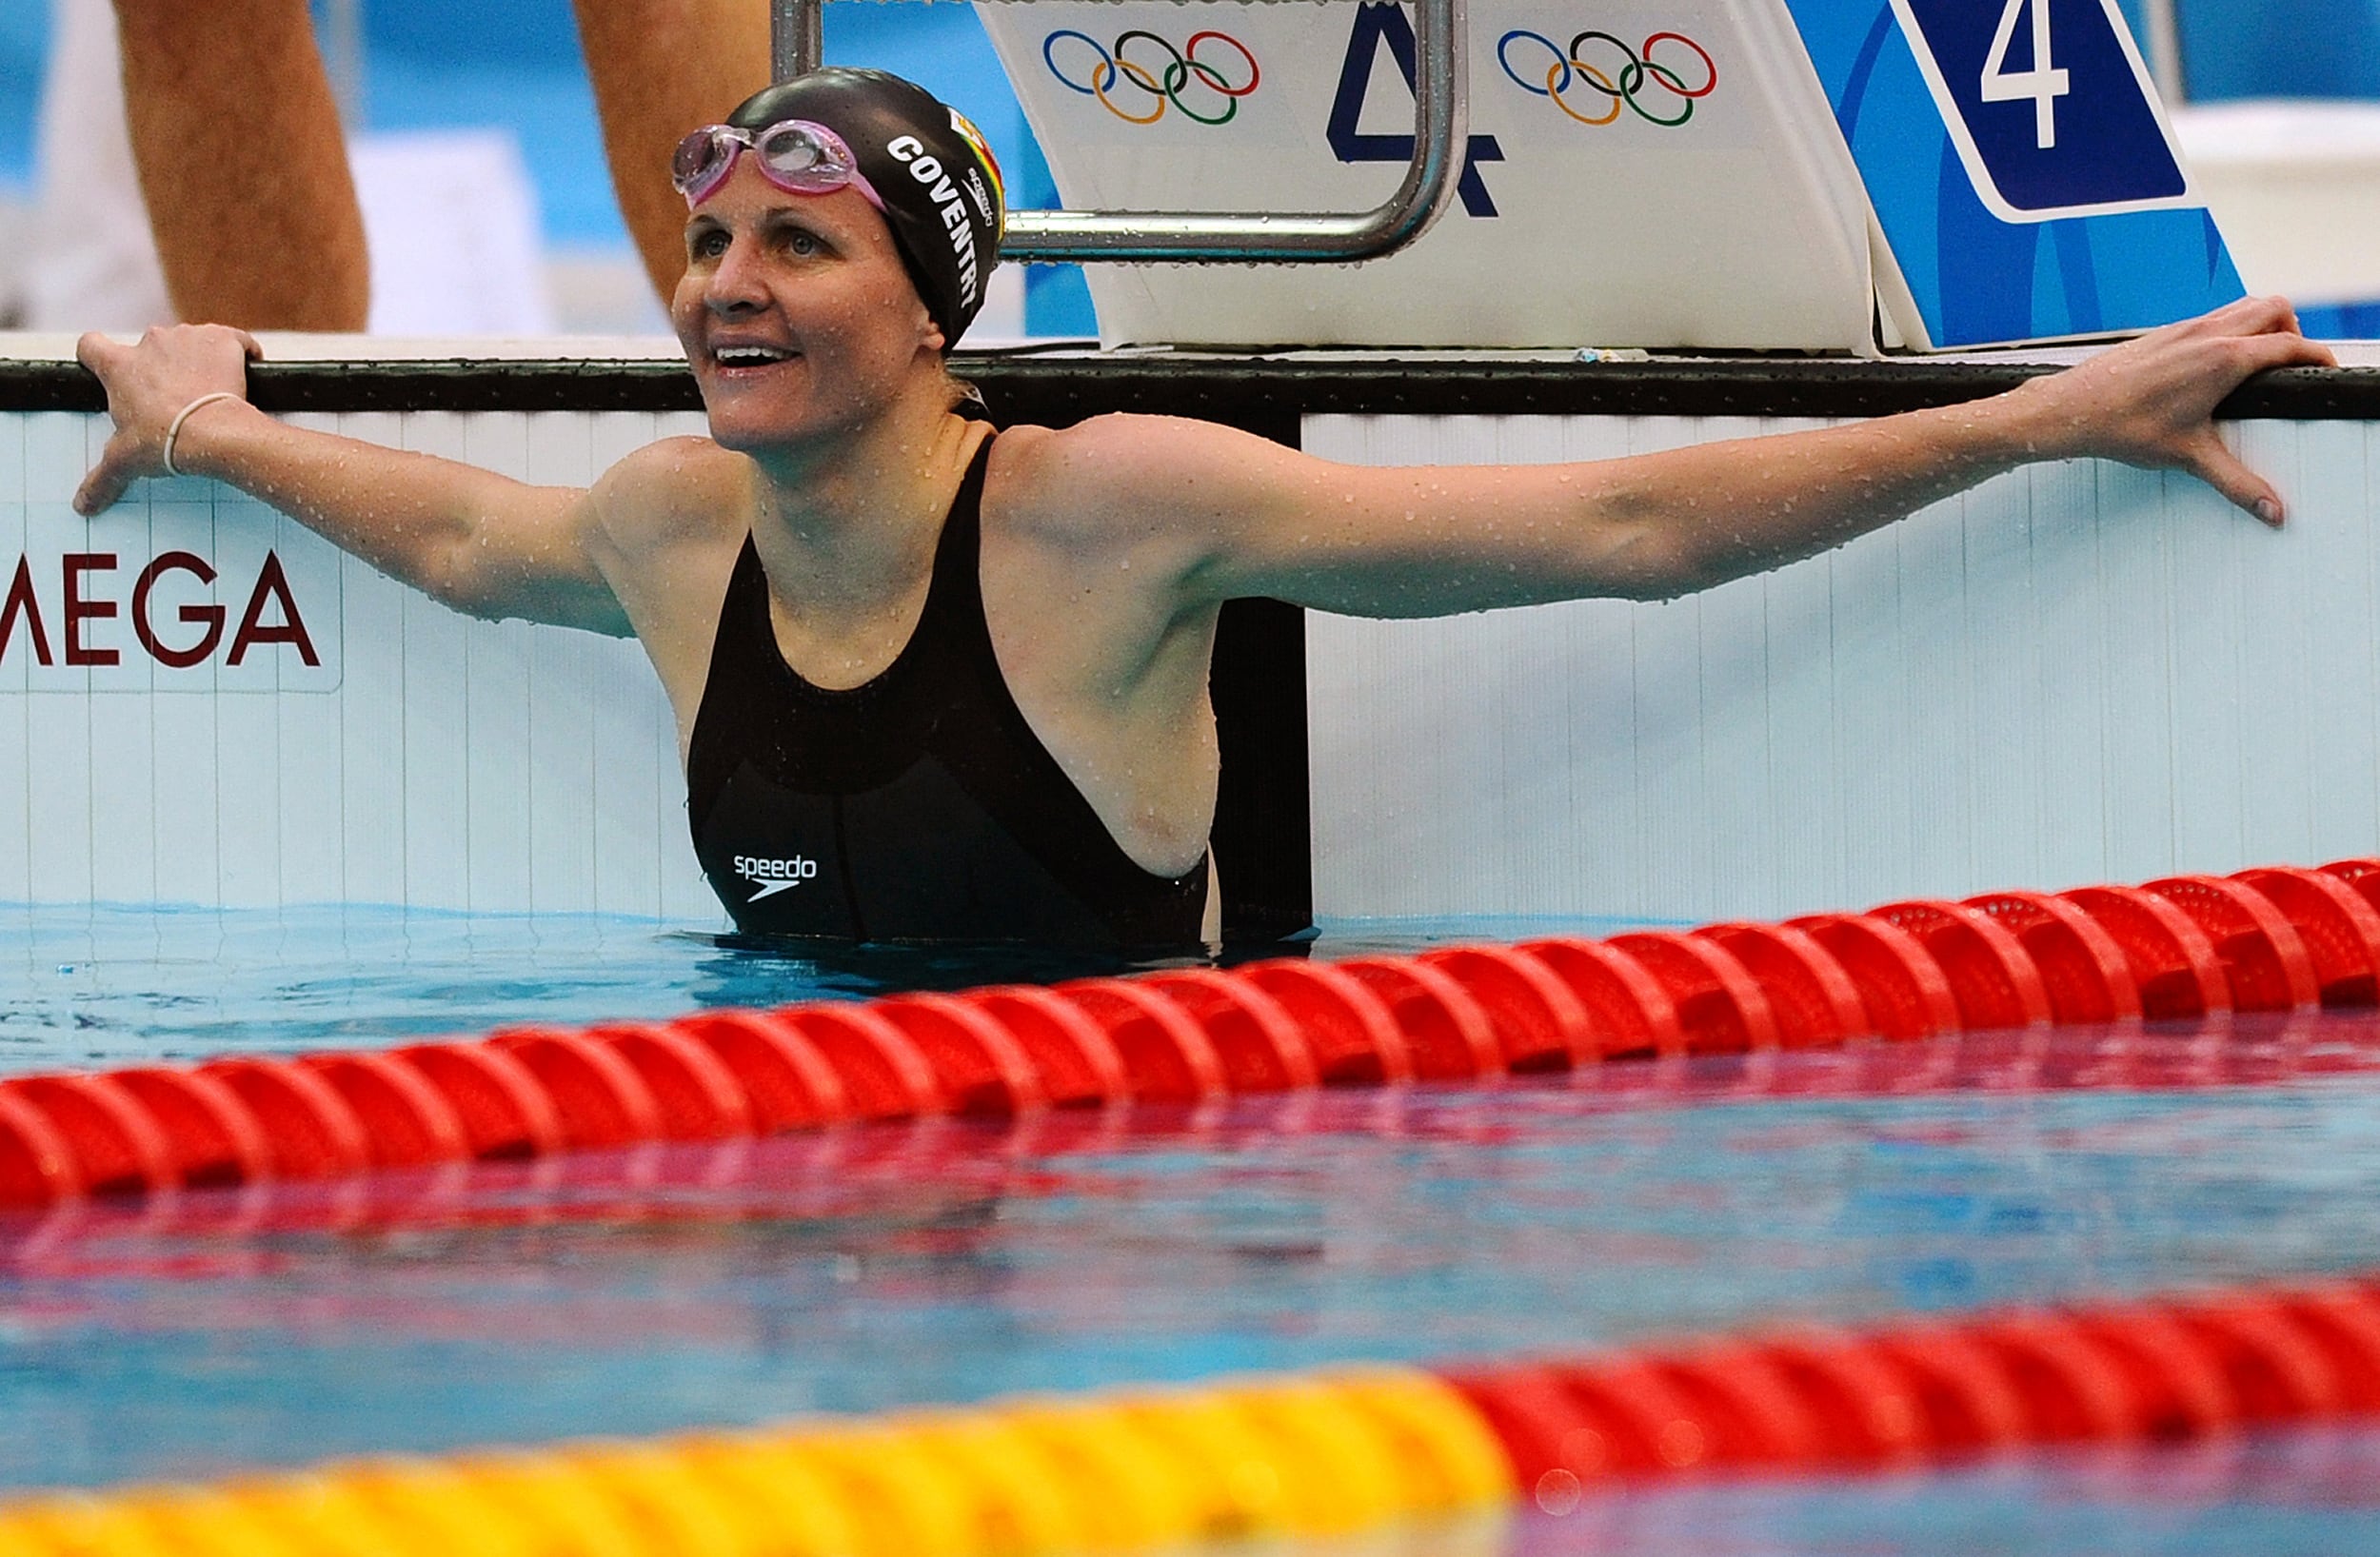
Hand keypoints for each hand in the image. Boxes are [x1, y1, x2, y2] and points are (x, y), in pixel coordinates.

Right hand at [74, 324, 262, 515]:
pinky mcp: (222, 339)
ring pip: (190, 343)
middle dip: (161, 370)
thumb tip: (82, 506)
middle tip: (176, 402)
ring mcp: (187, 337)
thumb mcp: (125, 462)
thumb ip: (101, 479)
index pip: (91, 345)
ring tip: (211, 392)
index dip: (97, 356)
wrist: (213, 432)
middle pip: (149, 348)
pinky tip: (245, 371)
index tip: (110, 369)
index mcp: (119, 366)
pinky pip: (233, 339)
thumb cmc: (165, 442)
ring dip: (198, 361)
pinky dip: (240, 352)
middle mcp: (150, 342)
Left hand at [2007, 295, 2335, 525]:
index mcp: (2225, 358)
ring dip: (2264, 324)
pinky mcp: (2166, 331)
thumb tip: (2273, 511)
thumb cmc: (2124, 427)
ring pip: (2245, 305)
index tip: (2326, 369)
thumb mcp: (2189, 457)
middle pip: (2276, 310)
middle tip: (2293, 363)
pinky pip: (2215, 315)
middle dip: (2295, 331)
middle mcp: (2210, 333)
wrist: (2071, 408)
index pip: (2292, 344)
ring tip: (2263, 359)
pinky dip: (2233, 326)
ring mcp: (2186, 327)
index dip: (2318, 355)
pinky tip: (2220, 360)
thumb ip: (2237, 483)